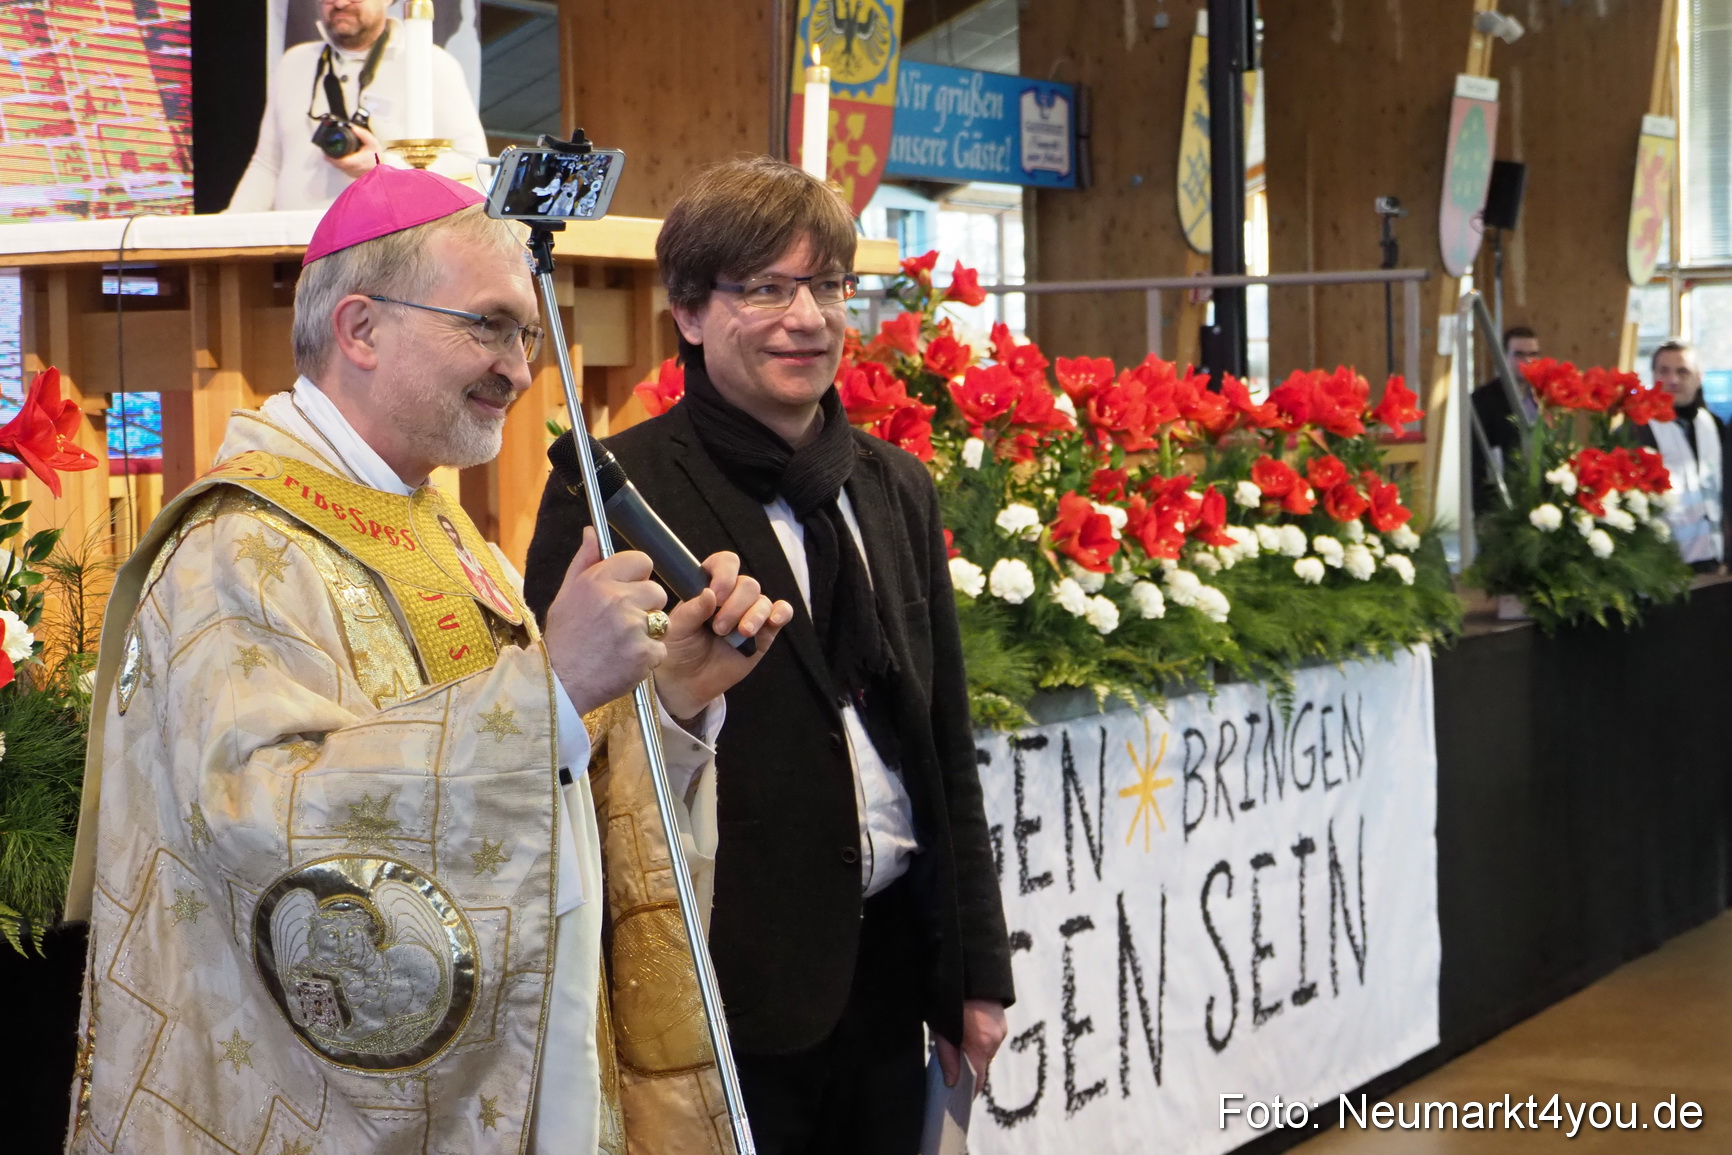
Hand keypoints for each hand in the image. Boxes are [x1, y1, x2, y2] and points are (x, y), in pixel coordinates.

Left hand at [325, 124, 383, 178]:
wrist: (383, 168)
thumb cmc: (378, 157)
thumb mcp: (373, 142)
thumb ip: (363, 134)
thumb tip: (354, 128)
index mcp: (357, 161)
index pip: (340, 161)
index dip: (331, 157)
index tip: (326, 153)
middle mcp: (354, 169)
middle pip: (337, 165)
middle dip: (331, 158)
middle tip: (326, 152)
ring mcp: (353, 173)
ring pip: (340, 168)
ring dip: (334, 162)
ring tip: (330, 155)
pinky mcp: (354, 175)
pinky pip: (343, 170)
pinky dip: (340, 165)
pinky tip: (339, 160)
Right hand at [543, 528, 668, 714]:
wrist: (558, 684)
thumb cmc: (563, 640)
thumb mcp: (565, 595)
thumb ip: (584, 562)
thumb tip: (592, 532)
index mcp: (597, 581)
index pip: (641, 561)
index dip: (638, 576)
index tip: (629, 590)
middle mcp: (616, 599)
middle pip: (657, 591)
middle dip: (646, 606)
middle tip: (623, 625)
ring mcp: (633, 626)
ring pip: (662, 620)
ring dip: (649, 632)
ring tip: (622, 644)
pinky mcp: (645, 652)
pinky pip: (661, 648)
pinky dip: (648, 657)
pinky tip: (626, 661)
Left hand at [653, 550, 792, 720]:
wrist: (687, 681)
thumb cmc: (678, 648)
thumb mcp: (677, 628)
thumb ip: (692, 610)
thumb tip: (710, 593)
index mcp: (709, 587)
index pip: (724, 564)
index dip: (725, 574)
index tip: (716, 595)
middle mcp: (732, 597)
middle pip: (748, 584)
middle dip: (735, 605)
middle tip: (718, 628)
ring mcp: (750, 613)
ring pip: (763, 600)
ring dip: (753, 615)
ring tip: (740, 634)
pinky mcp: (764, 633)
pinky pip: (782, 613)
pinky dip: (781, 613)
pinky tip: (773, 621)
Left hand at [936, 999, 1006, 1093]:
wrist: (968, 967)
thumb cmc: (949, 998)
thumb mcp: (941, 1028)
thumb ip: (947, 1056)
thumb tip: (952, 1082)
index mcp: (981, 1044)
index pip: (978, 1080)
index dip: (968, 1090)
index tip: (958, 1095)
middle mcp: (995, 1039)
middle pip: (981, 1065)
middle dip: (967, 1066)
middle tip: (950, 1061)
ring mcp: (1001, 1029)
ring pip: (986, 1051)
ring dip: (973, 1051)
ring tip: (957, 1040)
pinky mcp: (1002, 1020)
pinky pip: (991, 1038)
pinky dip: (980, 1039)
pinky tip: (968, 1029)